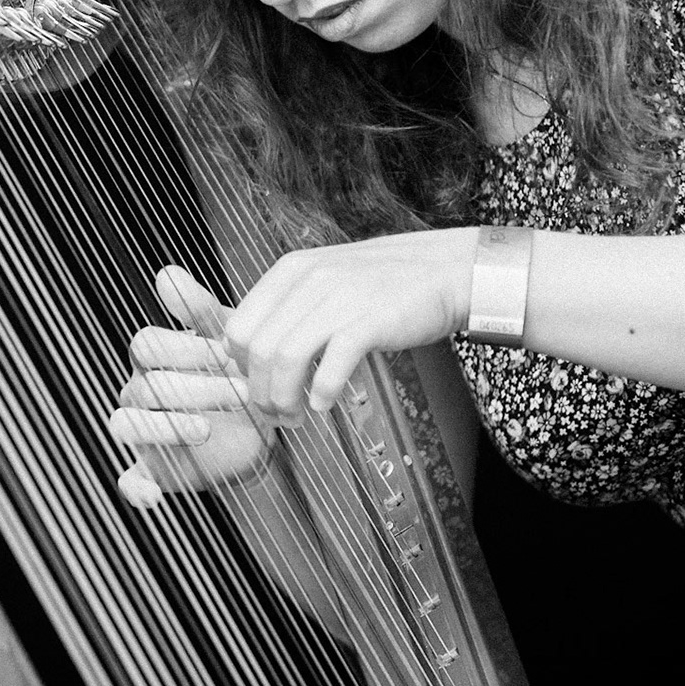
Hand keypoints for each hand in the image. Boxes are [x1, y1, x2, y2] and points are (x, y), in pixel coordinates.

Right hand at [110, 267, 274, 509]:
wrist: (261, 425)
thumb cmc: (237, 371)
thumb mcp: (228, 339)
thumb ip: (198, 308)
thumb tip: (166, 272)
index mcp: (154, 357)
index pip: (147, 345)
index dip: (184, 348)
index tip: (228, 355)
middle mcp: (139, 390)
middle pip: (144, 384)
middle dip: (192, 387)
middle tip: (239, 392)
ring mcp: (143, 431)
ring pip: (126, 424)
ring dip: (163, 427)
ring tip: (205, 430)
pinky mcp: (153, 469)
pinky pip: (129, 481)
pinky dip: (135, 490)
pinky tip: (153, 496)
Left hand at [222, 230, 472, 419]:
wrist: (446, 269)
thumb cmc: (385, 281)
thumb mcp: (325, 277)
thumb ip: (289, 305)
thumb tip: (250, 350)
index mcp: (291, 270)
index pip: (238, 326)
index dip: (240, 367)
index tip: (257, 386)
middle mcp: (308, 281)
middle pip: (257, 349)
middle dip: (260, 392)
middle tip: (276, 413)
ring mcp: (338, 299)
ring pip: (286, 359)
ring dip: (284, 399)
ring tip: (296, 416)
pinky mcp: (368, 322)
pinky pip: (330, 366)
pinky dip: (321, 393)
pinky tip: (324, 404)